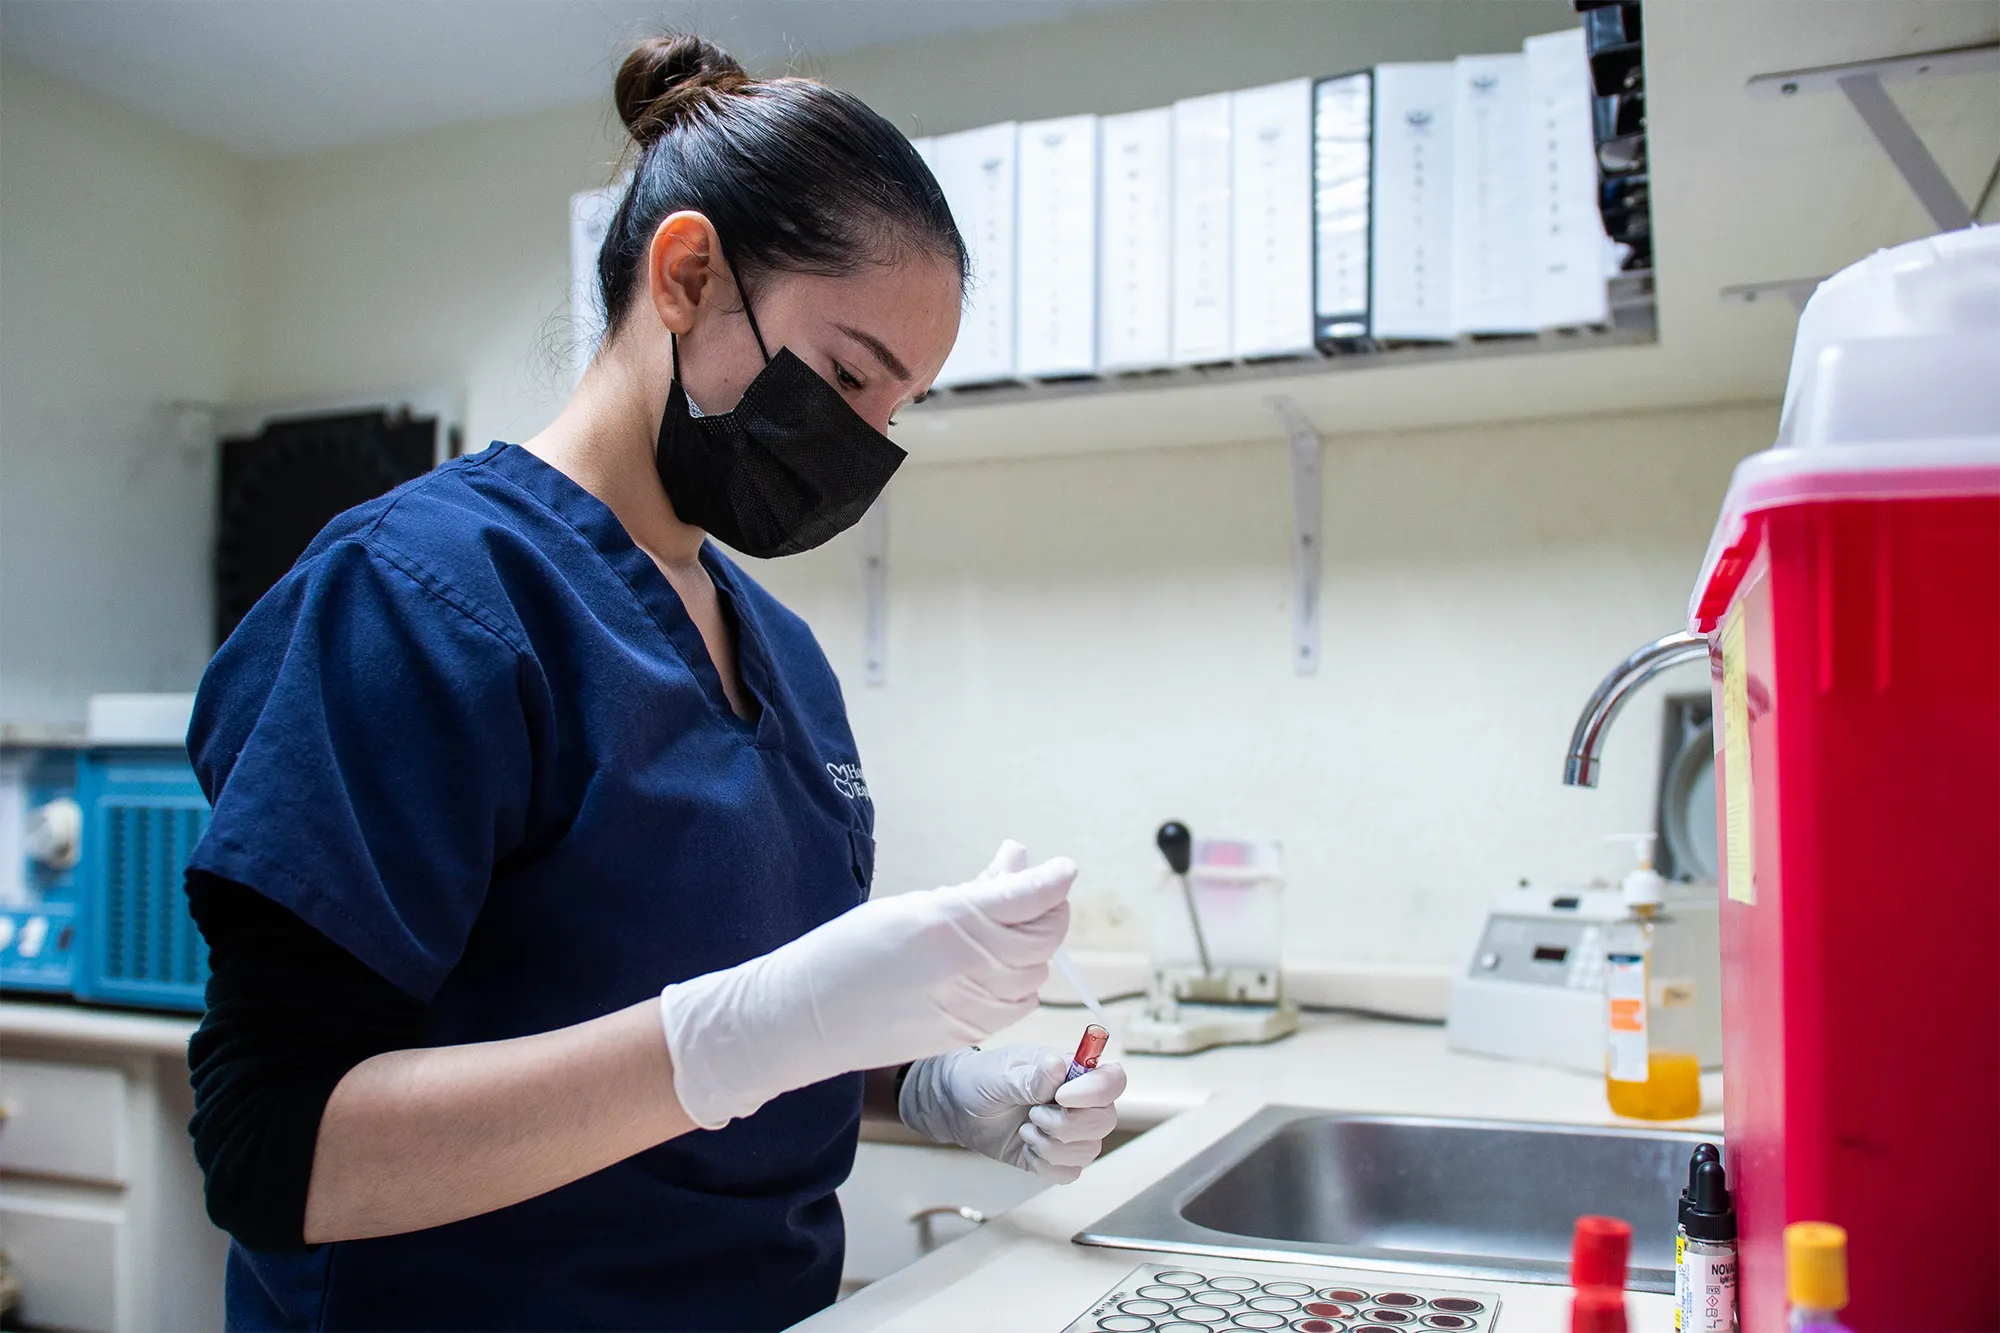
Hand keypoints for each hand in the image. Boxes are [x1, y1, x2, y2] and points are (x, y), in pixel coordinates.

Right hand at [658, 841, 1074, 1128]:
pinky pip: (1018, 1003)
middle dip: (1050, 910)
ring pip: (1037, 972)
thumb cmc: (850, 949)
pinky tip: (994, 967)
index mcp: (953, 922)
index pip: (1031, 898)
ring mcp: (973, 1006)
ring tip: (1005, 927)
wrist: (808, 1017)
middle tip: (1037, 893)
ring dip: (1033, 947)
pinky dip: (1019, 981)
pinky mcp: (969, 1035)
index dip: (1055, 879)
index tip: (1064, 868)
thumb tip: (1018, 858)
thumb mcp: (913, 904)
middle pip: (1046, 936)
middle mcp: (970, 966)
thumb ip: (975, 887)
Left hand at [900, 1044, 1125, 1181]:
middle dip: (1066, 1125)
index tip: (1060, 1097)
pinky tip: (1027, 1148)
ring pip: (1089, 1150)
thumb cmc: (979, 1079)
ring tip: (1025, 1130)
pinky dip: (1046, 1165)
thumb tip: (1057, 1066)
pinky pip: (1070, 1172)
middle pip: (1105, 1120)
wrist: (956, 1108)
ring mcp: (1069, 1131)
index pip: (1112, 1080)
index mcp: (1071, 1071)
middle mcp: (1078, 1101)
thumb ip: (1030, 1078)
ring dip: (1052, 1146)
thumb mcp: (999, 1075)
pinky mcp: (1055, 1157)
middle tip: (1033, 1115)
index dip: (1096, 1092)